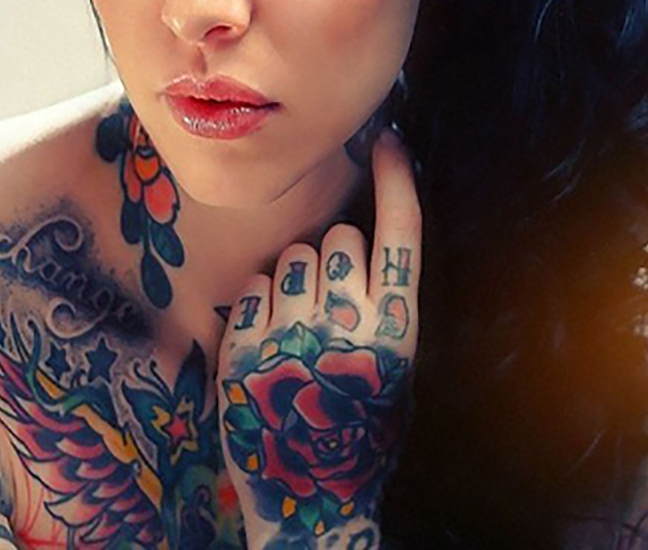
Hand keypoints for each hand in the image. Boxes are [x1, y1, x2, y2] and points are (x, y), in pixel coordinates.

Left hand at [217, 129, 420, 546]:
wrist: (312, 506)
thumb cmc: (356, 431)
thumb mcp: (391, 373)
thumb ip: (381, 309)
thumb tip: (362, 241)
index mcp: (397, 334)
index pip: (401, 234)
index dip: (398, 181)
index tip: (389, 141)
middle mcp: (349, 330)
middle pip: (339, 239)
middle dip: (335, 256)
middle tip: (331, 303)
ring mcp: (294, 338)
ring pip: (295, 257)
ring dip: (298, 280)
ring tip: (300, 329)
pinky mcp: (246, 351)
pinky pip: (255, 287)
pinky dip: (261, 304)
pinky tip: (271, 341)